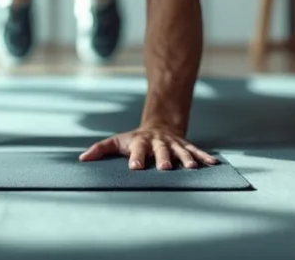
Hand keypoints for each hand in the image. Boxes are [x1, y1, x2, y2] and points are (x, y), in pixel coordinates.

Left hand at [78, 124, 217, 169]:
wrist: (159, 126)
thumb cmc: (134, 140)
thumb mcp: (116, 142)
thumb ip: (100, 149)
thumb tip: (81, 159)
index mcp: (141, 142)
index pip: (137, 149)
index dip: (136, 157)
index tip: (135, 167)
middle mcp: (158, 142)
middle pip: (161, 150)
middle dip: (163, 158)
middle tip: (164, 168)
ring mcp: (173, 144)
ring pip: (180, 151)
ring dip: (186, 159)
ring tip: (192, 168)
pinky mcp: (185, 146)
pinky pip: (196, 151)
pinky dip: (204, 157)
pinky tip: (213, 164)